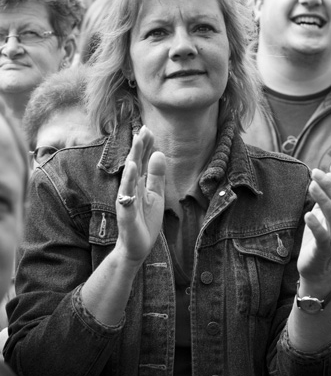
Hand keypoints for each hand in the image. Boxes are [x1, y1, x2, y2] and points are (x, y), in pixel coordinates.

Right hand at [116, 126, 165, 263]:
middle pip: (134, 163)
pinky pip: (127, 195)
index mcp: (138, 183)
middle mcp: (130, 188)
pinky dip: (129, 181)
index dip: (145, 146)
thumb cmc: (145, 220)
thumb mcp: (155, 195)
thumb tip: (159, 153)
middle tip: (143, 129)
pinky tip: (132, 169)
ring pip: (129, 176)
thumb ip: (156, 175)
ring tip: (138, 142)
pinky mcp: (126, 212)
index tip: (148, 129)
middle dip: (139, 146)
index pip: (142, 160)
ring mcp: (126, 199)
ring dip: (133, 158)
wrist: (137, 247)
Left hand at [297, 162, 330, 281]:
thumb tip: (326, 174)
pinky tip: (307, 215)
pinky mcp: (322, 250)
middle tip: (316, 172)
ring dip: (324, 200)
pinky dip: (316, 225)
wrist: (314, 268)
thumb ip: (324, 196)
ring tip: (311, 186)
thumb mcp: (320, 214)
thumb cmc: (317, 238)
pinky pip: (323, 237)